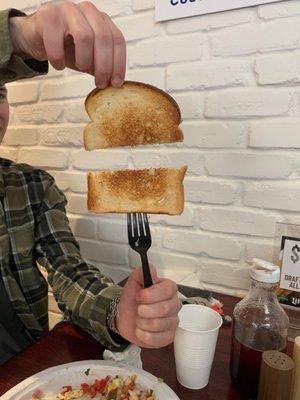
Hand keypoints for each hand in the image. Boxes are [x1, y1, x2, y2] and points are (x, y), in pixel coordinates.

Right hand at [9, 1, 125, 87]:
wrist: (36, 37)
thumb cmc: (65, 47)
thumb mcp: (88, 58)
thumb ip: (101, 66)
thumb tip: (114, 82)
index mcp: (101, 20)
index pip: (117, 39)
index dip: (119, 63)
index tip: (116, 83)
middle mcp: (87, 10)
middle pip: (103, 38)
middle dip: (104, 66)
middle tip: (99, 83)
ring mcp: (68, 9)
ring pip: (84, 36)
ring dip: (83, 59)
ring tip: (78, 67)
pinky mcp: (48, 15)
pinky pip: (57, 41)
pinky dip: (58, 58)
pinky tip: (58, 64)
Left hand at [116, 266, 181, 347]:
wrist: (125, 317)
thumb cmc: (132, 299)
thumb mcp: (133, 283)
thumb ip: (141, 273)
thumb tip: (152, 269)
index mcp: (168, 288)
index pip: (168, 290)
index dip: (151, 295)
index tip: (139, 296)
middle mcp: (174, 304)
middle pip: (165, 309)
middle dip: (145, 310)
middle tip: (138, 309)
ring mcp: (173, 321)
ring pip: (159, 324)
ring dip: (142, 323)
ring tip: (138, 319)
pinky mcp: (168, 337)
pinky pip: (158, 339)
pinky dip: (144, 335)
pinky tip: (141, 330)